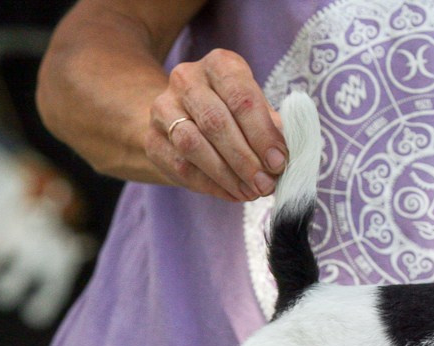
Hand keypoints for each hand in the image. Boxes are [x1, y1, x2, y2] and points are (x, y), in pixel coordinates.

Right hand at [145, 49, 286, 201]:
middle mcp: (187, 79)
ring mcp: (164, 107)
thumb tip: (281, 161)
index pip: (242, 98)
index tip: (278, 162)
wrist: (186, 118)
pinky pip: (180, 165)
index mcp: (221, 65)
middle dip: (245, 159)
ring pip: (192, 144)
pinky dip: (210, 185)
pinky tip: (232, 193)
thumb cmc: (236, 115)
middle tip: (265, 184)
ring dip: (226, 174)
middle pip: (215, 121)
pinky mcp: (152, 138)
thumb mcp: (259, 113)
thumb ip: (273, 132)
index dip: (262, 134)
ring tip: (250, 192)